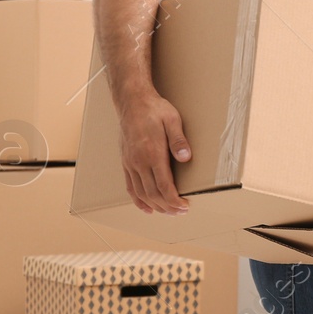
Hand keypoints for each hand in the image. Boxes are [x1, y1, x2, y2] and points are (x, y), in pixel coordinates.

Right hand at [118, 90, 191, 214]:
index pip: (164, 185)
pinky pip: (130, 186)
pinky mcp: (126, 162)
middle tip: (181, 212)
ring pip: (141, 193)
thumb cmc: (154, 109)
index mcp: (152, 153)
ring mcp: (130, 163)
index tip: (184, 206)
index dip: (174, 200)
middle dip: (167, 206)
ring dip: (155, 206)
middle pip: (153, 193)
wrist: (132, 101)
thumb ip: (179, 140)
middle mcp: (139, 161)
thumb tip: (186, 157)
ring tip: (168, 212)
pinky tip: (147, 207)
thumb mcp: (172, 119)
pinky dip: (138, 200)